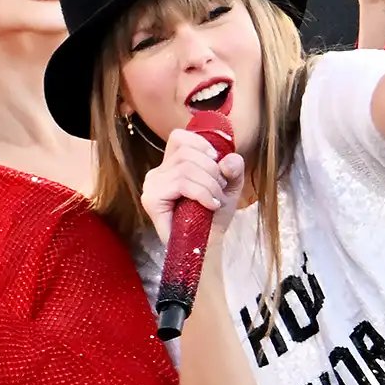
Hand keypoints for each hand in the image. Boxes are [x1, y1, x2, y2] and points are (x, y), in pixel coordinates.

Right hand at [140, 127, 245, 244]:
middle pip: (186, 152)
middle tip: (219, 191)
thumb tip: (227, 160)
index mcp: (170, 166)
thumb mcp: (230, 186)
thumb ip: (233, 167)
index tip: (217, 163)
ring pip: (186, 168)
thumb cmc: (213, 217)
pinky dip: (202, 193)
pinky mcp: (151, 199)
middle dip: (212, 170)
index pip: (179, 138)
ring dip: (209, 184)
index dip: (201, 145)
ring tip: (215, 200)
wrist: (207, 246)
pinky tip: (210, 205)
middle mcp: (157, 173)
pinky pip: (181, 184)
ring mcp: (152, 185)